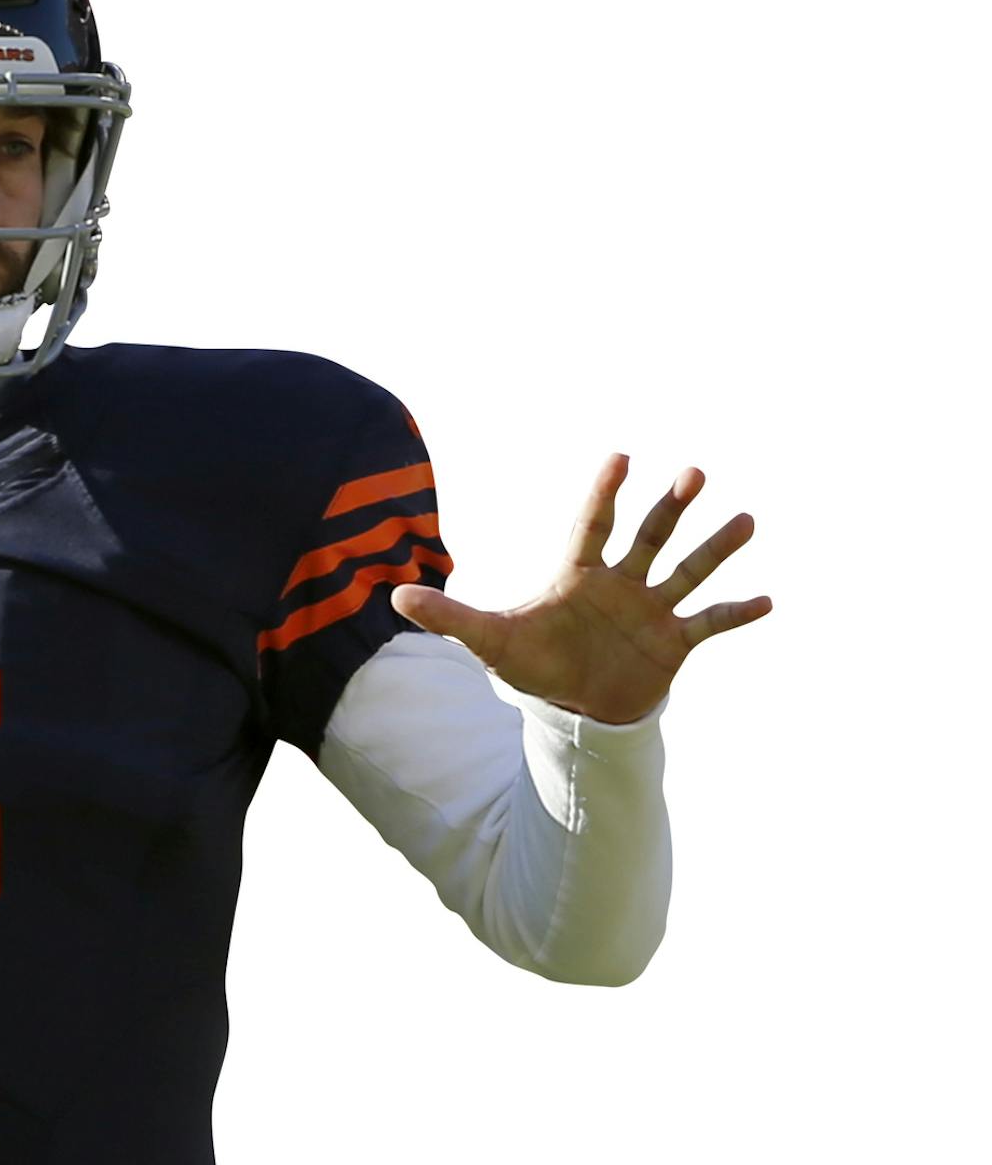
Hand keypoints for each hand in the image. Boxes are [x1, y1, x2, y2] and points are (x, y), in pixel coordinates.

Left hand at [389, 454, 771, 723]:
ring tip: (746, 520)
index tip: (620, 456)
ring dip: (716, 548)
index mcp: (578, 575)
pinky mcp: (673, 643)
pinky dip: (737, 613)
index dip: (605, 493)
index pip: (591, 524)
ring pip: (688, 571)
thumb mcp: (489, 642)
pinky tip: (768, 600)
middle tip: (695, 472)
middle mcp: (620, 584)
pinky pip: (710, 622)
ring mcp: (650, 611)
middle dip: (671, 507)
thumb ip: (449, 617)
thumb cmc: (533, 665)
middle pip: (649, 536)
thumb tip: (396, 599)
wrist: (571, 708)